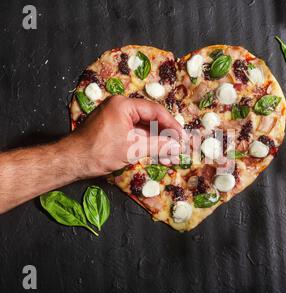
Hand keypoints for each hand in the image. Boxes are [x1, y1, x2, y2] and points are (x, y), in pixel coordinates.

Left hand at [63, 95, 183, 177]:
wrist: (72, 162)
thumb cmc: (100, 151)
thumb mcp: (133, 148)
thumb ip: (158, 145)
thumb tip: (178, 146)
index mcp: (124, 105)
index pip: (155, 111)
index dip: (171, 124)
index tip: (182, 136)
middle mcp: (121, 108)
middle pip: (151, 119)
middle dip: (166, 135)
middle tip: (179, 146)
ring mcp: (117, 120)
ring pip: (145, 129)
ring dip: (158, 143)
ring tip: (172, 155)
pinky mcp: (115, 131)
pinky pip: (136, 136)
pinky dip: (147, 145)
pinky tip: (159, 156)